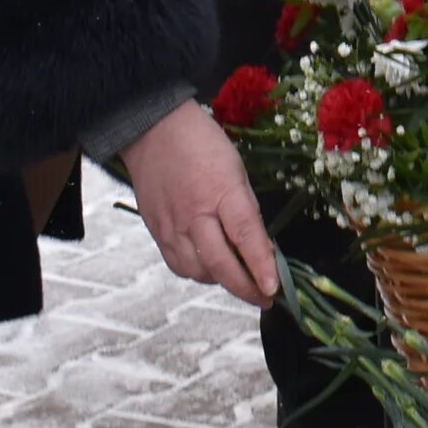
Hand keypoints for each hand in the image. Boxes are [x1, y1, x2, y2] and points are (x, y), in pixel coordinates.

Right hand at [122, 100, 281, 306]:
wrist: (153, 130)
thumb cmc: (201, 143)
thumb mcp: (236, 168)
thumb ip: (246, 208)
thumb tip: (259, 244)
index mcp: (221, 190)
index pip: (245, 235)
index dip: (260, 265)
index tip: (273, 287)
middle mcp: (193, 213)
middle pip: (219, 263)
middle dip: (245, 288)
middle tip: (264, 298)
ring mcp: (171, 225)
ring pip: (197, 271)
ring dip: (221, 281)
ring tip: (239, 279)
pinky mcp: (156, 231)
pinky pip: (178, 264)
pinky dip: (197, 273)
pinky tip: (210, 268)